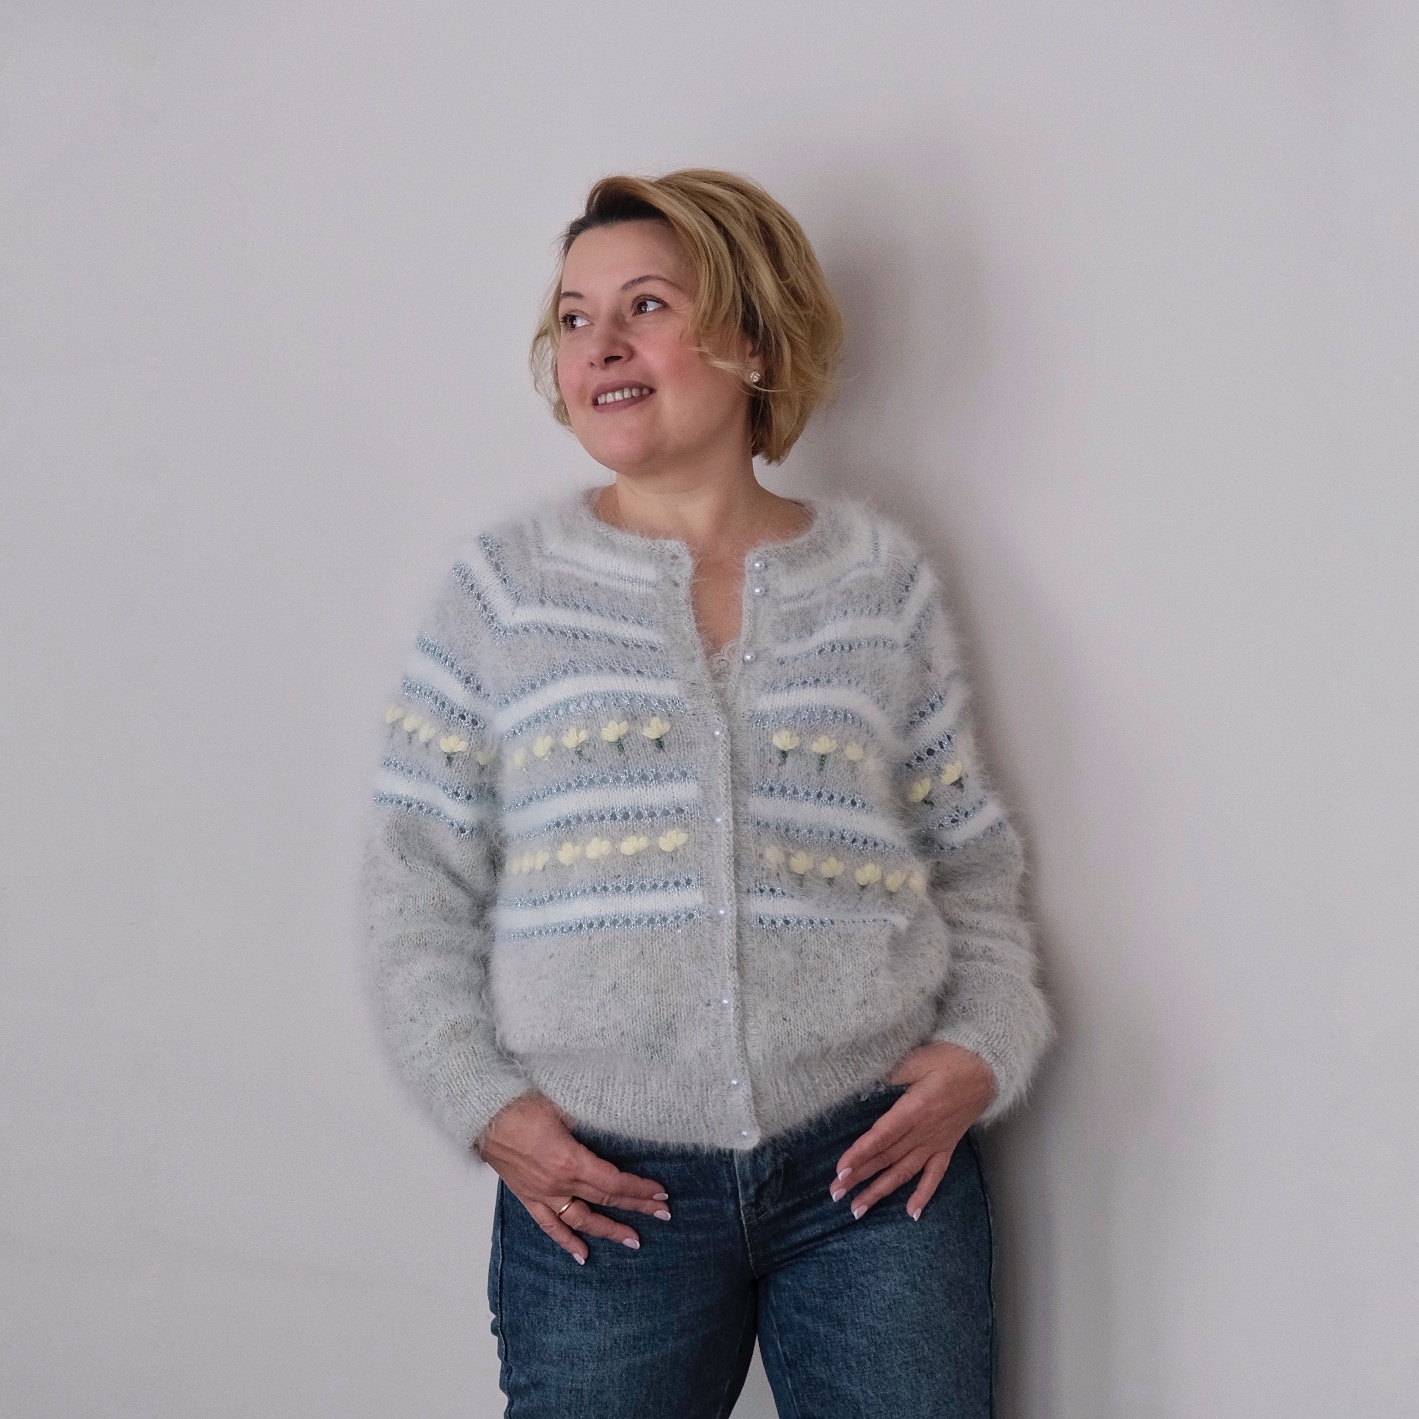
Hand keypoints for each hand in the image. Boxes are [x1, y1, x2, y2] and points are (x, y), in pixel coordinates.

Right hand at [475, 1092, 671, 1263]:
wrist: (485, 1113)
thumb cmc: (523, 1103)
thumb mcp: (564, 1106)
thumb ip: (591, 1122)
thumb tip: (614, 1128)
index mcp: (571, 1161)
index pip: (614, 1183)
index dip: (639, 1189)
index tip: (661, 1194)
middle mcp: (559, 1184)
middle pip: (605, 1200)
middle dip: (636, 1208)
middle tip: (662, 1216)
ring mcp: (543, 1194)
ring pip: (582, 1220)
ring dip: (609, 1230)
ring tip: (633, 1241)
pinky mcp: (528, 1197)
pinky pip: (550, 1225)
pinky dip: (566, 1241)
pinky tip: (582, 1254)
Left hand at [832, 1041, 995, 1220]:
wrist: (984, 1068)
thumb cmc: (948, 1059)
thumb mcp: (916, 1059)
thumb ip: (890, 1075)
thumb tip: (863, 1087)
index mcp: (915, 1108)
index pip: (882, 1136)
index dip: (860, 1153)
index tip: (841, 1170)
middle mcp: (925, 1131)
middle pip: (887, 1158)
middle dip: (859, 1177)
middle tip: (835, 1193)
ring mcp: (936, 1142)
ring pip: (904, 1172)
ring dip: (880, 1191)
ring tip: (858, 1209)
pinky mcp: (947, 1147)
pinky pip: (935, 1175)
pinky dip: (923, 1195)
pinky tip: (911, 1213)